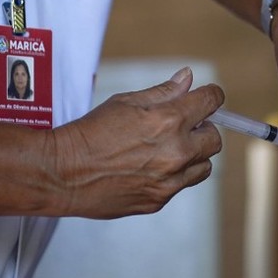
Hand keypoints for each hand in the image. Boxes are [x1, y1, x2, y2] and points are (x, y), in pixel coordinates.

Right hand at [48, 67, 223, 217]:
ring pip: (204, 165)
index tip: (207, 98)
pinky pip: (182, 185)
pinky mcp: (160, 199)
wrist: (62, 173)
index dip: (211, 96)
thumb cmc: (90, 133)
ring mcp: (170, 179)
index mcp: (169, 120)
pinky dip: (174, 176)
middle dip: (204, 129)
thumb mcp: (126, 102)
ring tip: (168, 150)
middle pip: (215, 138)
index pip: (212, 101)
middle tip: (184, 128)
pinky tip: (150, 168)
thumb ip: (163, 91)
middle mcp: (176, 151)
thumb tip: (187, 77)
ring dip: (194, 156)